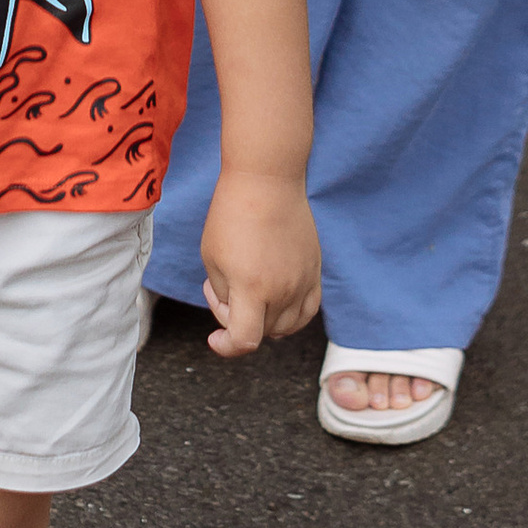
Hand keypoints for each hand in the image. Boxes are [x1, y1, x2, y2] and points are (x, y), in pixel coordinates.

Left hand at [198, 164, 322, 358]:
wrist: (266, 181)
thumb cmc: (232, 214)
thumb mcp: (212, 258)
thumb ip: (224, 295)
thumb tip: (236, 311)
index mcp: (253, 288)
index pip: (245, 340)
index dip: (226, 346)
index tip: (215, 339)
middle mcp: (283, 290)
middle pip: (262, 331)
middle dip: (237, 318)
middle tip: (222, 288)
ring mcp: (303, 281)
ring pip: (286, 326)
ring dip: (263, 319)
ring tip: (247, 289)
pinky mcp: (315, 271)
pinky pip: (308, 310)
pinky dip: (291, 316)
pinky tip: (275, 301)